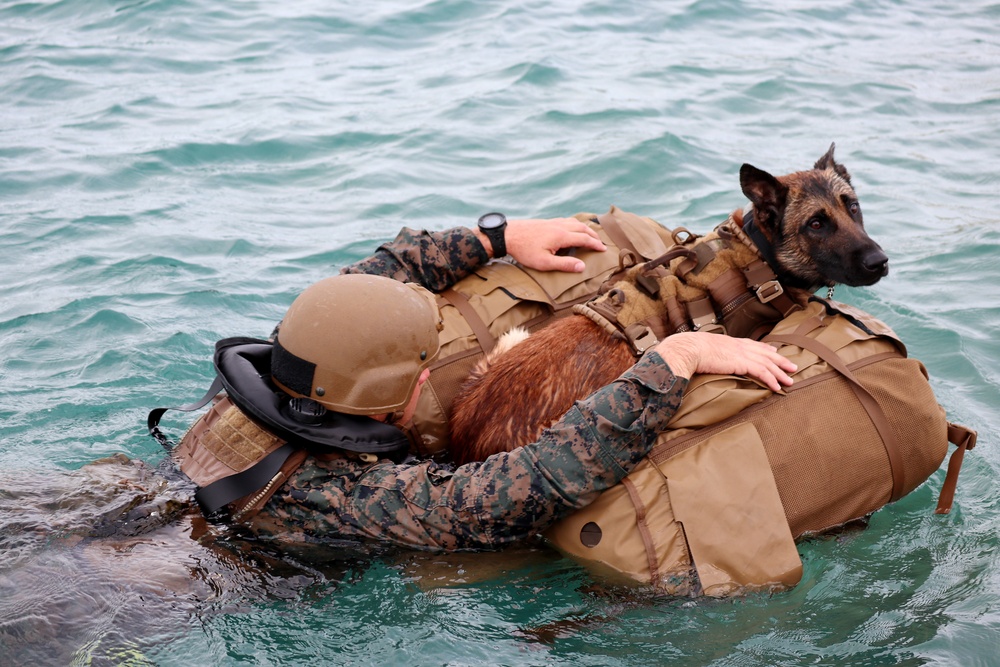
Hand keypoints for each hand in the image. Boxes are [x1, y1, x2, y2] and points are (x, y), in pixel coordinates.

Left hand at [476, 217, 606, 271]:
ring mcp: (553, 222)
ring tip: (590, 234)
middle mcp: (560, 226)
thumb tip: (582, 266)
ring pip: (575, 222)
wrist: (508, 235)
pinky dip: (575, 224)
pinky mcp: (547, 221)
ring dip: (585, 228)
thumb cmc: (524, 251)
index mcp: (562, 236)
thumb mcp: (544, 262)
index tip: (603, 249)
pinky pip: (566, 220)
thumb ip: (564, 264)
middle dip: (593, 235)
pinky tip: (572, 228)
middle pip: (582, 228)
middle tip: (600, 243)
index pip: (584, 239)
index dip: (595, 244)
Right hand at [653, 332, 796, 391]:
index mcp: (729, 342)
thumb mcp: (701, 347)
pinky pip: (761, 372)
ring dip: (780, 373)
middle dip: (780, 361)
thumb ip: (708, 352)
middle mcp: (738, 346)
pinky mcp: (741, 363)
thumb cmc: (689, 350)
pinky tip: (777, 386)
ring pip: (767, 363)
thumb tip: (704, 357)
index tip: (774, 352)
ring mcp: (741, 354)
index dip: (765, 349)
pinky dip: (771, 379)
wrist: (688, 349)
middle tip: (792, 367)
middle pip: (765, 353)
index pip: (752, 344)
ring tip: (790, 380)